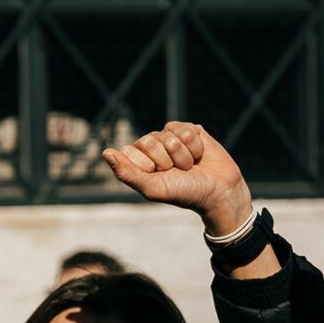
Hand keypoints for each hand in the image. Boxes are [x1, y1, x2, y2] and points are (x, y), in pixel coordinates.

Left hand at [102, 121, 251, 238]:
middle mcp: (152, 146)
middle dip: (166, 160)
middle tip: (176, 171)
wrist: (218, 191)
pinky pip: (185, 130)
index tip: (158, 176)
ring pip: (169, 136)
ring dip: (182, 155)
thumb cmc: (183, 193)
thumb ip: (126, 172)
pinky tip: (199, 155)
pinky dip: (195, 146)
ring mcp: (170, 136)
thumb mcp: (152, 188)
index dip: (146, 164)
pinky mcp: (189, 130)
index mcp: (138, 160)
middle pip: (148, 140)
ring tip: (189, 166)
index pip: (129, 150)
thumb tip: (105, 152)